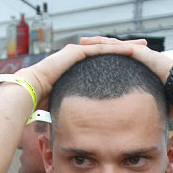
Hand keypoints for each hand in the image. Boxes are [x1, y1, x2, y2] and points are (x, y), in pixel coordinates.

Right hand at [19, 37, 150, 110]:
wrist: (29, 93)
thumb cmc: (43, 102)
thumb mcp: (69, 103)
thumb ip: (79, 108)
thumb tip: (85, 126)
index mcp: (78, 67)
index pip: (103, 61)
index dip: (119, 60)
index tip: (135, 62)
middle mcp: (78, 56)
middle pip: (107, 49)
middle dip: (126, 48)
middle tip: (143, 48)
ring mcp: (76, 52)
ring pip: (106, 46)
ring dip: (124, 46)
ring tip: (140, 47)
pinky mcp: (75, 52)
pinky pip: (99, 49)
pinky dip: (114, 49)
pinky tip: (128, 50)